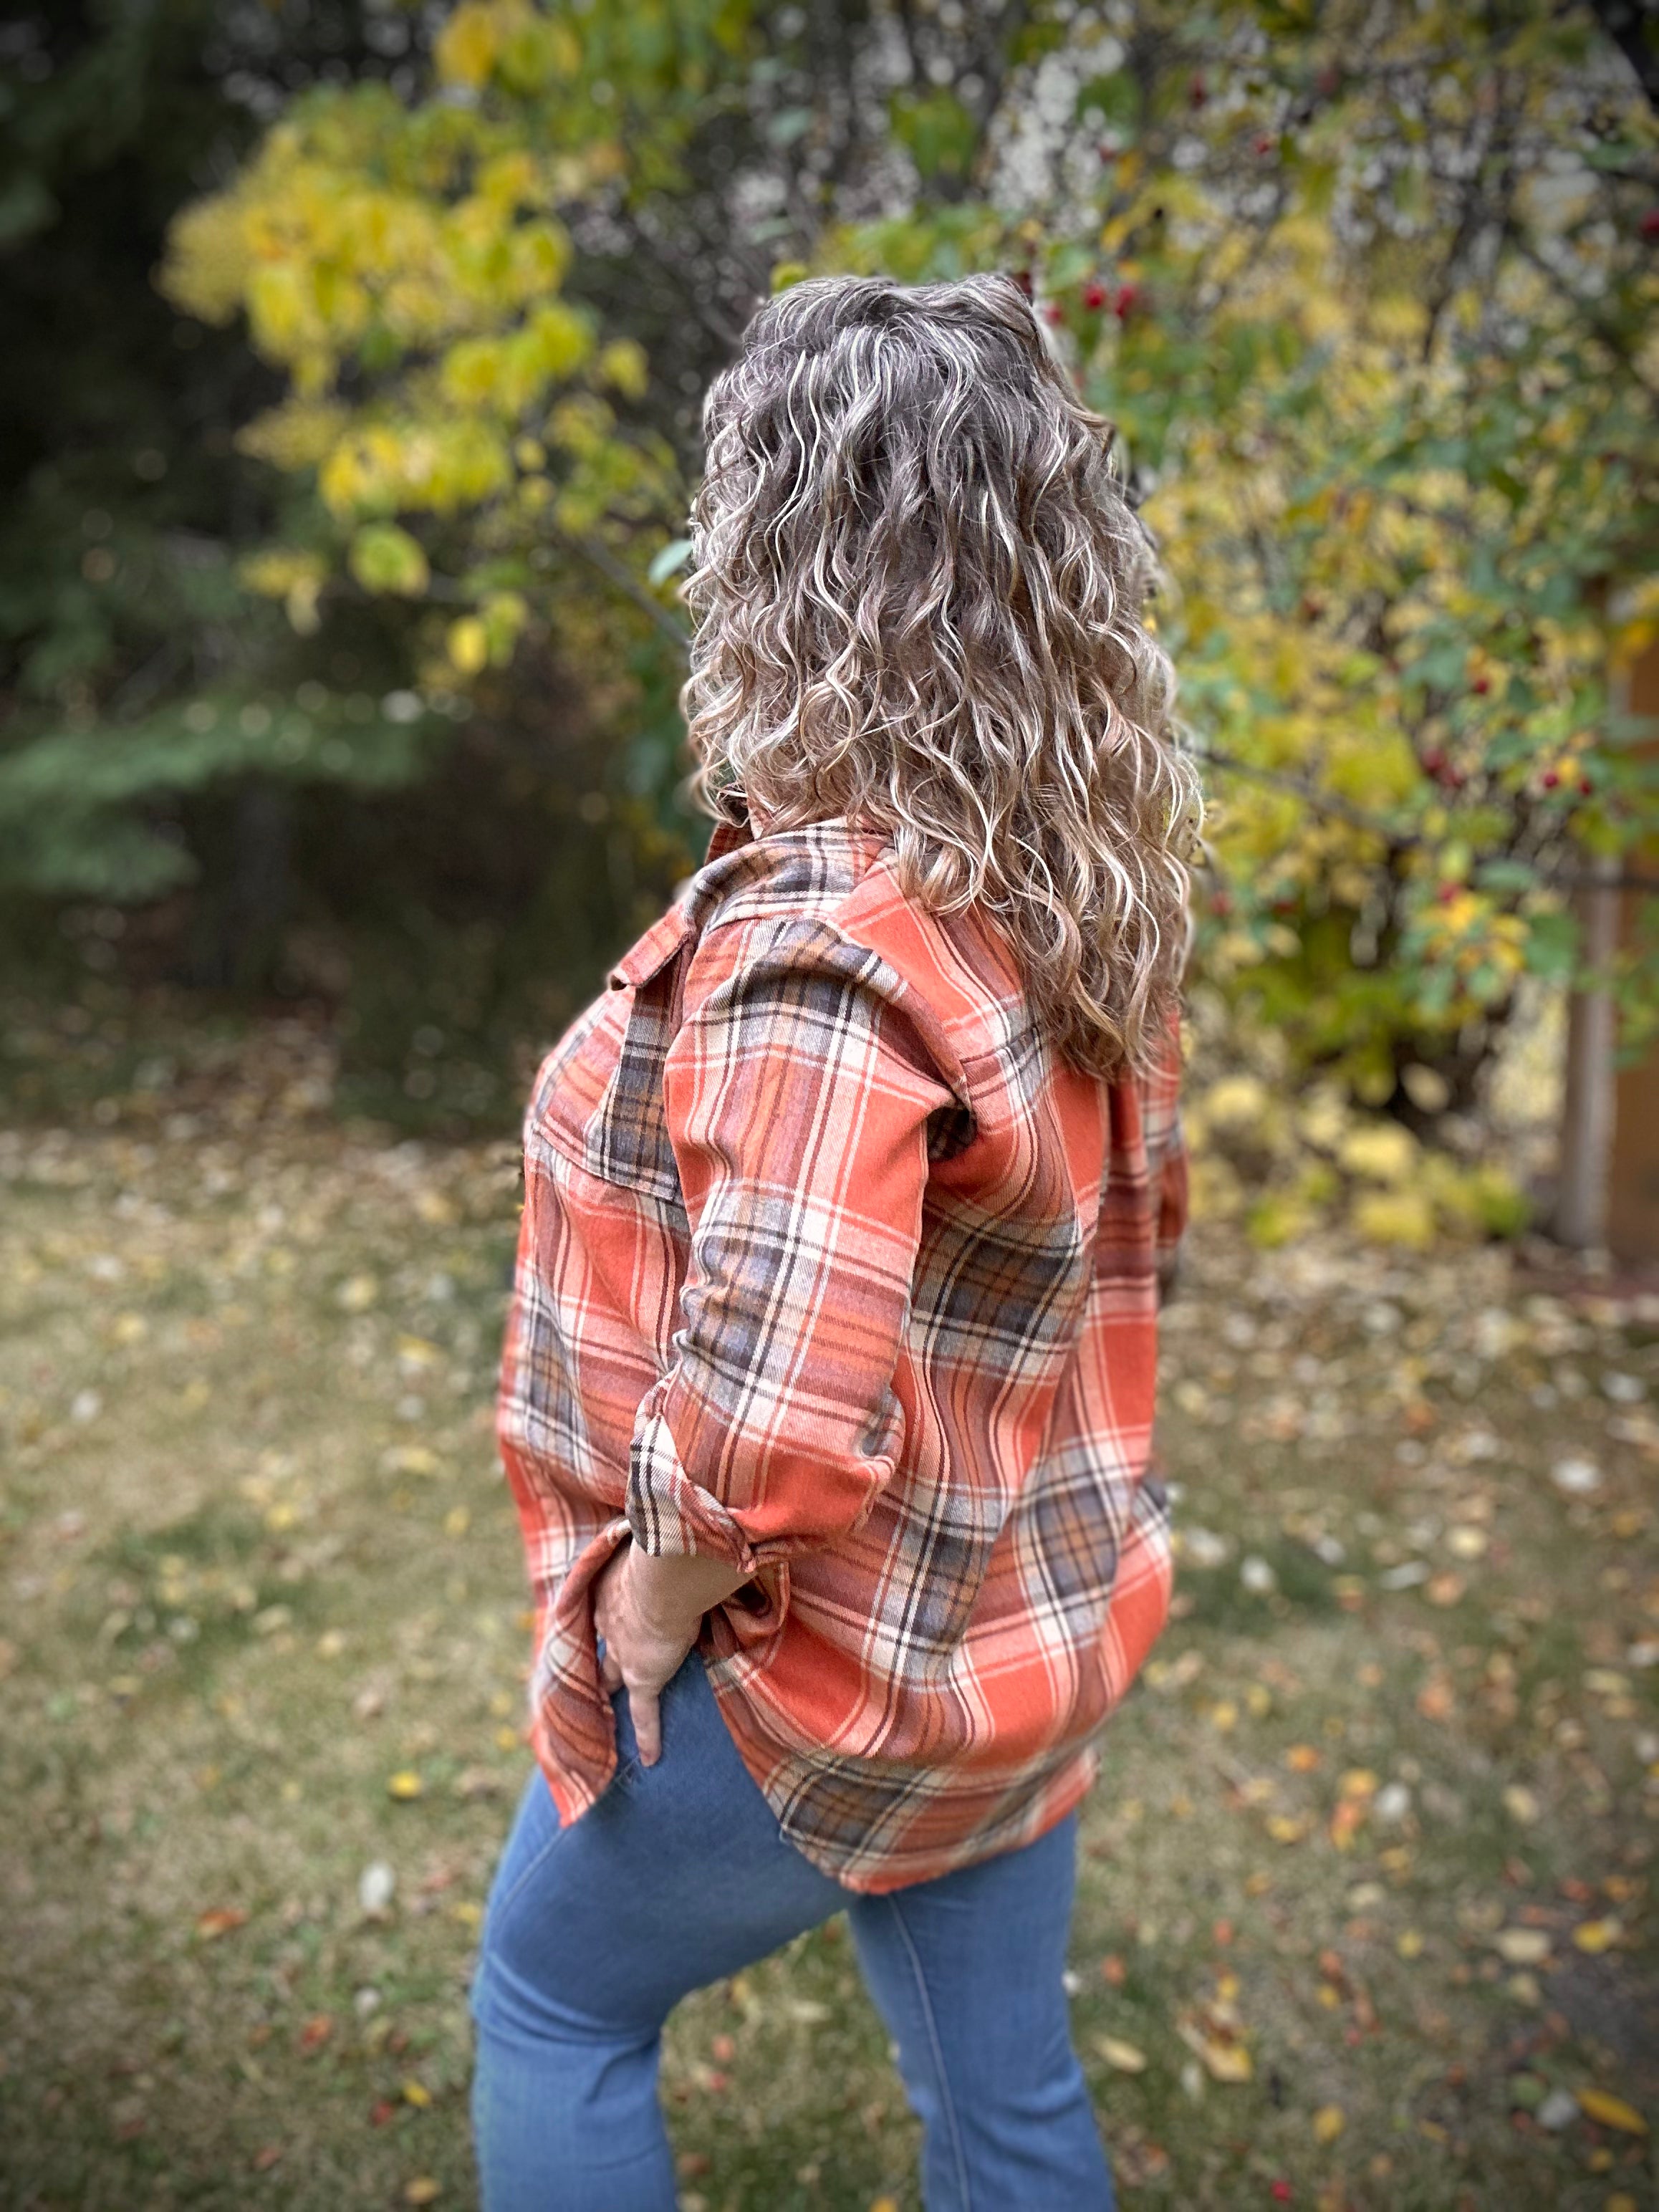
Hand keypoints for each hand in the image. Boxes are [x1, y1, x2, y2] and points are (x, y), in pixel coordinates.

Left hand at [590, 1540, 703, 1767]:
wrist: (665, 1575)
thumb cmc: (661, 1545)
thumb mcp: (651, 1537)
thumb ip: (659, 1535)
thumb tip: (677, 1519)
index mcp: (608, 1588)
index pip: (603, 1605)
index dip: (607, 1613)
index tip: (608, 1616)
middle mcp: (608, 1622)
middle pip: (601, 1643)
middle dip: (599, 1653)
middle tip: (597, 1664)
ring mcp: (623, 1652)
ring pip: (613, 1676)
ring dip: (611, 1688)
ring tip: (606, 1703)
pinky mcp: (643, 1677)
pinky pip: (644, 1713)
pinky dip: (648, 1736)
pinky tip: (650, 1757)